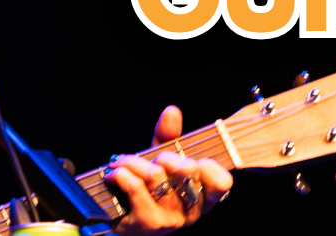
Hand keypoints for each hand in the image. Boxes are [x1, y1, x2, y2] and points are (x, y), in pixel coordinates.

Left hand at [107, 106, 232, 235]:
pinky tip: (114, 174)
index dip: (210, 168)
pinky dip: (121, 174)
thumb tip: (172, 111)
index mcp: (203, 196)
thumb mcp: (160, 163)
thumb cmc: (146, 191)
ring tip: (120, 161)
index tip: (196, 160)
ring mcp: (171, 219)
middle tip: (153, 157)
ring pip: (156, 176)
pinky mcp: (148, 223)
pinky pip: (135, 187)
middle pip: (186, 172)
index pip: (221, 183)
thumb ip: (168, 138)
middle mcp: (191, 211)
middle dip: (165, 157)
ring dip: (133, 162)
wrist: (120, 221)